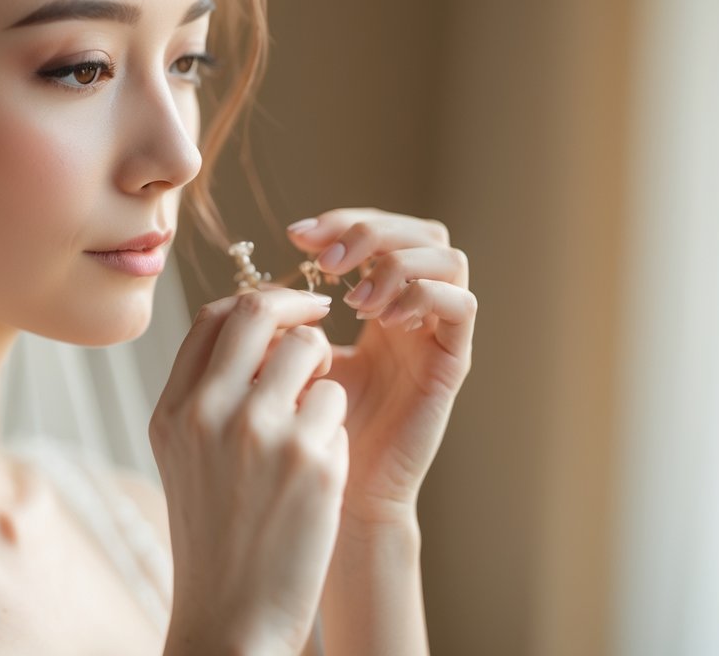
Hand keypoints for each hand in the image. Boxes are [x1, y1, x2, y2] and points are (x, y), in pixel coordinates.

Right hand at [152, 288, 348, 655]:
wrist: (231, 614)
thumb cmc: (214, 534)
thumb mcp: (183, 454)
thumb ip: (205, 392)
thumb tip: (255, 329)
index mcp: (174, 409)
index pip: (213, 316)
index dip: (256, 301)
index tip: (284, 309)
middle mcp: (210, 410)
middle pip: (260, 311)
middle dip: (299, 305)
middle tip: (322, 314)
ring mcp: (262, 432)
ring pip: (312, 352)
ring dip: (323, 375)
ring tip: (313, 421)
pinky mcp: (312, 460)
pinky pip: (338, 405)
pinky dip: (336, 428)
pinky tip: (317, 470)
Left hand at [286, 208, 476, 526]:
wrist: (333, 498)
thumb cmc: (302, 433)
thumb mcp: (282, 362)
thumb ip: (278, 321)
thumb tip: (257, 283)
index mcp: (374, 303)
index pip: (376, 230)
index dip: (339, 221)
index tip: (295, 235)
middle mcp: (411, 311)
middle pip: (418, 230)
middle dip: (370, 229)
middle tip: (329, 258)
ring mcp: (435, 334)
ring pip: (447, 255)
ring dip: (396, 262)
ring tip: (355, 300)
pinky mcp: (452, 362)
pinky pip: (461, 304)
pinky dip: (422, 295)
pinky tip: (381, 321)